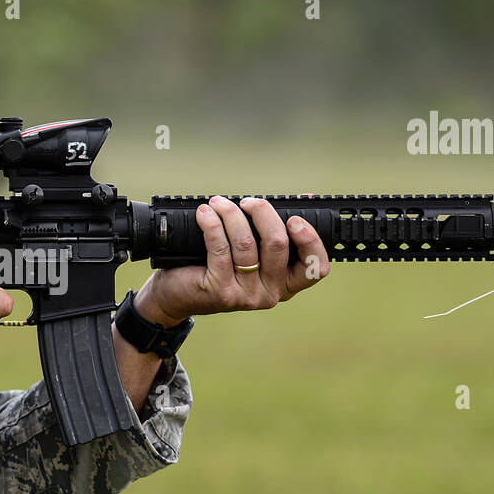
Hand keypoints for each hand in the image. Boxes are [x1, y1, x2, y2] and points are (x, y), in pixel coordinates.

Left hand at [135, 195, 329, 324]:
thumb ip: (274, 229)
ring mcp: (247, 295)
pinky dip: (212, 224)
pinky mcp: (221, 292)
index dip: (310, 240)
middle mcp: (271, 293)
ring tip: (218, 203)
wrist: (178, 295)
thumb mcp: (253, 250)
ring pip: (246, 243)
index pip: (316, 268)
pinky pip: (220, 248)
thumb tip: (304, 197)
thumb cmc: (218, 267)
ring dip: (230, 214)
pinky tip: (205, 213)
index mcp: (286, 284)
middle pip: (278, 244)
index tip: (294, 219)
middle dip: (262, 212)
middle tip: (247, 201)